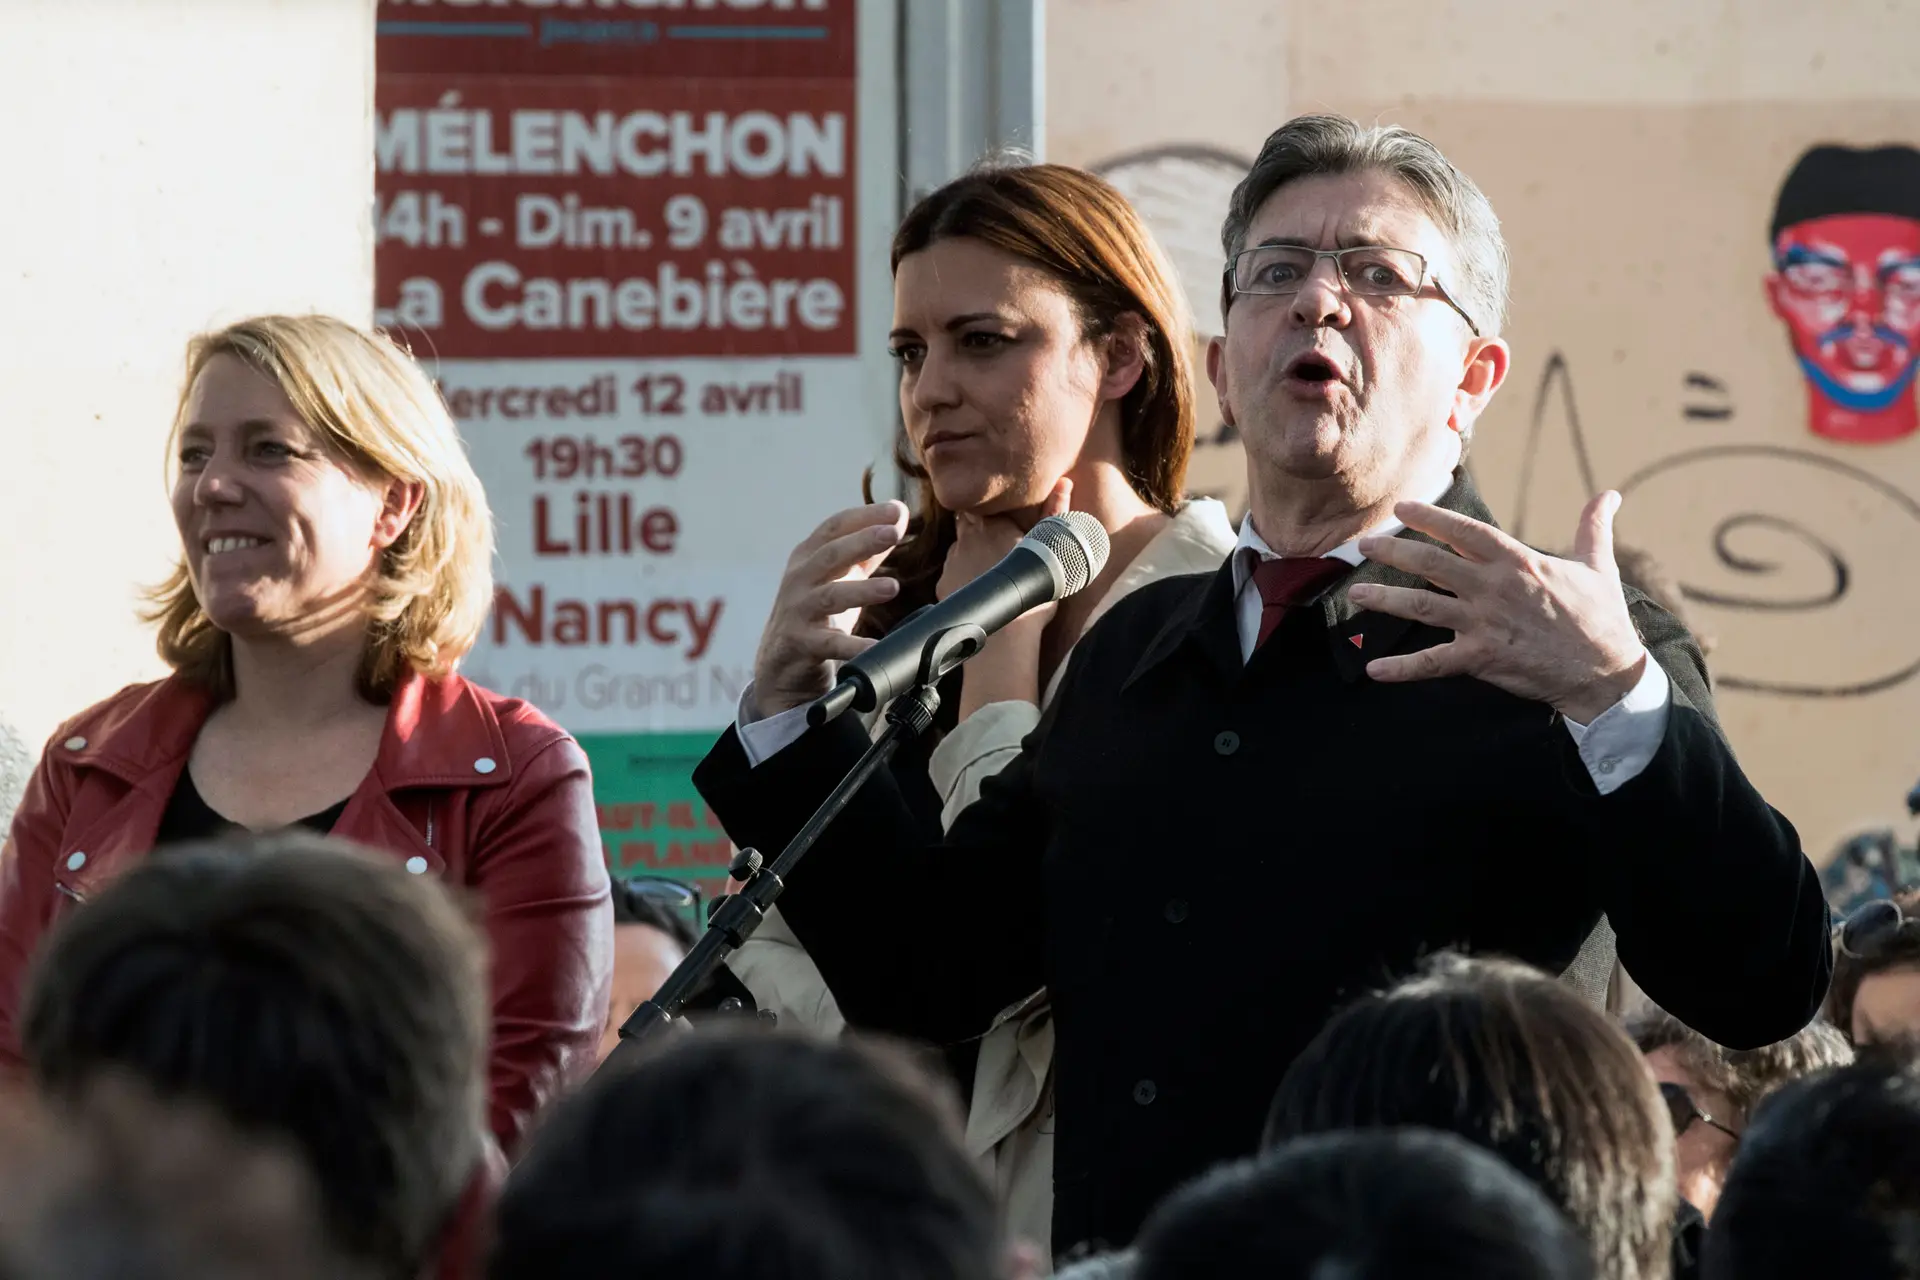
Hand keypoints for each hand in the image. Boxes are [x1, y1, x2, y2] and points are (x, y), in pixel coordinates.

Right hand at [750, 501, 908, 715]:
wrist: (780, 665)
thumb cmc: (814, 613)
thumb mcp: (838, 577)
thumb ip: (866, 550)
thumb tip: (898, 518)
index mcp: (808, 556)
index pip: (835, 527)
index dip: (864, 516)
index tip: (895, 509)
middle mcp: (799, 579)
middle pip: (830, 554)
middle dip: (862, 541)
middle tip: (893, 533)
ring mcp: (797, 611)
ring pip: (830, 596)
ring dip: (862, 590)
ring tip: (892, 587)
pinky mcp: (800, 644)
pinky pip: (829, 644)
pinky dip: (852, 645)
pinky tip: (874, 647)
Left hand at [945, 480, 1072, 718]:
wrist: (1006, 637)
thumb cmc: (1035, 593)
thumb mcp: (1050, 550)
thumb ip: (1055, 514)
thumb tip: (1064, 482)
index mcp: (993, 524)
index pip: (984, 505)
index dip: (991, 512)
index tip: (1003, 523)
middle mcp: (967, 537)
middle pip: (967, 522)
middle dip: (978, 529)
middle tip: (997, 546)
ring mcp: (951, 561)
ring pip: (958, 548)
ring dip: (968, 553)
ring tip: (987, 571)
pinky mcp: (943, 584)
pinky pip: (950, 574)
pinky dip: (960, 577)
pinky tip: (977, 590)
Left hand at [1349, 491, 1647, 723]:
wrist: (1607, 672)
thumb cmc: (1601, 618)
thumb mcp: (1598, 566)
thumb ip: (1593, 528)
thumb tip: (1610, 495)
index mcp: (1519, 562)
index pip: (1465, 531)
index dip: (1431, 517)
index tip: (1402, 508)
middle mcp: (1494, 588)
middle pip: (1432, 562)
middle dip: (1394, 551)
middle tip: (1364, 544)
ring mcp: (1484, 623)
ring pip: (1423, 606)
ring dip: (1386, 599)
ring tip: (1355, 594)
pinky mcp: (1481, 658)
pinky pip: (1433, 662)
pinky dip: (1402, 668)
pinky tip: (1374, 671)